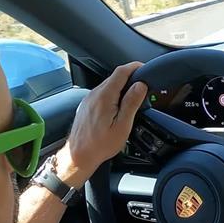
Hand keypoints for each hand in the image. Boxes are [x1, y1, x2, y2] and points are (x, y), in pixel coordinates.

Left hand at [56, 62, 147, 187]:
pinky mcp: (87, 105)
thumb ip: (131, 103)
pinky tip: (118, 107)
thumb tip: (141, 85)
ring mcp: (89, 99)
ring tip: (133, 98)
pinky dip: (113, 94)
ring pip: (108, 85)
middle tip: (143, 86)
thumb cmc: (100, 144)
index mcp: (105, 97)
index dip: (135, 67)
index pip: (121, 72)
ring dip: (122, 87)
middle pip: (115, 77)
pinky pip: (102, 93)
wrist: (78, 155)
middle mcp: (95, 94)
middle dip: (130, 77)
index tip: (144, 68)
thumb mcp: (122, 125)